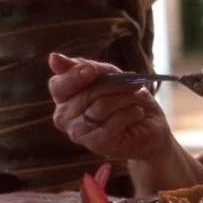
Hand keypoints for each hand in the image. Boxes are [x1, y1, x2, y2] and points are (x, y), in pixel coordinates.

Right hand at [48, 53, 173, 162]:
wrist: (149, 126)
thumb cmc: (125, 98)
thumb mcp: (108, 75)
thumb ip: (83, 67)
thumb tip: (53, 58)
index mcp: (64, 98)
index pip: (59, 85)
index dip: (74, 76)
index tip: (92, 70)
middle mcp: (65, 118)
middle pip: (86, 94)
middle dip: (116, 84)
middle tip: (135, 83)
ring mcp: (79, 133)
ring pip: (102, 106)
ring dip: (127, 98)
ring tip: (138, 99)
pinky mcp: (97, 144)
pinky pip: (114, 121)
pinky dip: (132, 112)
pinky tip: (137, 113)